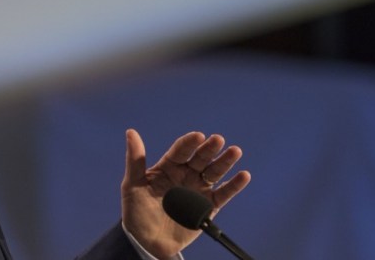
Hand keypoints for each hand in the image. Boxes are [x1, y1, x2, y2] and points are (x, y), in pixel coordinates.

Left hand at [121, 129, 250, 258]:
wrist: (148, 242)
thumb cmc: (136, 212)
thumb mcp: (132, 185)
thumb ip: (135, 160)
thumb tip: (130, 132)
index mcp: (168, 166)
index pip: (180, 150)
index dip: (189, 142)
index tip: (198, 136)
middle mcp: (186, 174)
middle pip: (200, 158)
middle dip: (210, 148)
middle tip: (218, 140)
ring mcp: (198, 189)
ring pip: (214, 172)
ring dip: (225, 161)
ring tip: (235, 151)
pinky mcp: (208, 206)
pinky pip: (224, 194)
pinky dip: (234, 185)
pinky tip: (244, 175)